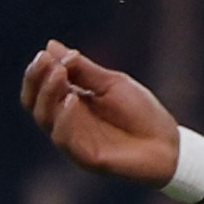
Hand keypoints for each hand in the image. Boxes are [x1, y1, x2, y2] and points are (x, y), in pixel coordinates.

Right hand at [20, 40, 200, 193]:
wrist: (169, 144)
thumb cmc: (142, 113)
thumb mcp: (112, 84)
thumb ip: (83, 69)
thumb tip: (51, 46)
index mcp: (71, 103)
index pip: (40, 88)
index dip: (37, 72)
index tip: (45, 55)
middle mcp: (67, 122)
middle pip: (34, 103)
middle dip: (37, 81)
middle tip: (49, 64)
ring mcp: (74, 140)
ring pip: (45, 119)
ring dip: (49, 95)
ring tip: (60, 75)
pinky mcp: (85, 157)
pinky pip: (64, 139)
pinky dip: (64, 118)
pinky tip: (72, 99)